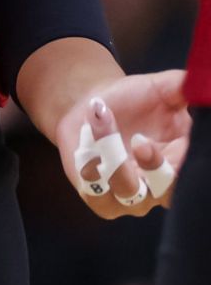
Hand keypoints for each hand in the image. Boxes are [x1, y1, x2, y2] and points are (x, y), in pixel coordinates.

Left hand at [57, 71, 189, 218]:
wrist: (91, 105)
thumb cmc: (134, 99)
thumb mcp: (161, 88)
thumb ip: (182, 88)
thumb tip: (203, 85)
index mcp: (185, 161)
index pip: (193, 173)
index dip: (187, 164)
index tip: (176, 142)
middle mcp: (162, 187)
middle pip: (169, 193)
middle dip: (156, 170)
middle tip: (141, 143)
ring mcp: (131, 196)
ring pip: (128, 190)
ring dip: (112, 152)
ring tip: (101, 115)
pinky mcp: (100, 199)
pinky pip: (96, 194)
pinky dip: (90, 166)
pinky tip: (86, 141)